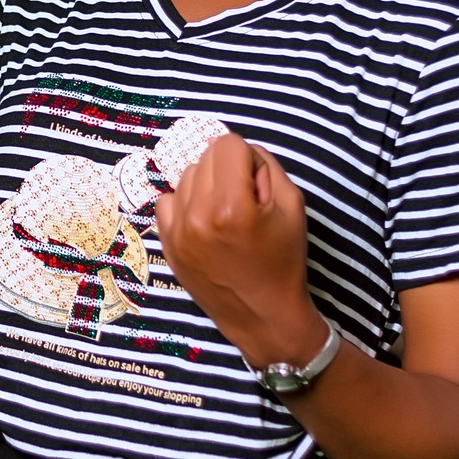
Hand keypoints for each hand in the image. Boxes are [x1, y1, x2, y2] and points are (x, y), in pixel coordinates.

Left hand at [154, 134, 325, 371]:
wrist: (263, 315)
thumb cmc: (283, 260)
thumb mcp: (293, 204)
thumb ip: (267, 165)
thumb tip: (240, 151)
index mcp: (232, 205)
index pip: (227, 144)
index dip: (248, 159)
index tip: (257, 186)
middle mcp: (197, 215)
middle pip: (205, 157)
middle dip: (227, 170)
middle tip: (244, 201)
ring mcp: (176, 231)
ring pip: (186, 176)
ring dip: (206, 186)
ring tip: (225, 215)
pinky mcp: (166, 244)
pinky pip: (167, 201)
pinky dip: (185, 204)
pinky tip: (204, 223)